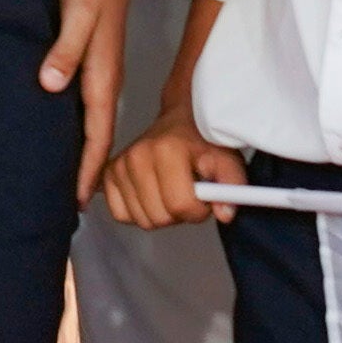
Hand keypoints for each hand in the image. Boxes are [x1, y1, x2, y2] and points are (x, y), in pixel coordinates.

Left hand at [39, 0, 130, 199]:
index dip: (89, 169)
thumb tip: (51, 86)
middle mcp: (105, 76)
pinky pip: (87, 99)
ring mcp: (101, 66)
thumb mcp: (76, 12)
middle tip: (69, 202)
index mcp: (103, 74)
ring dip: (83, 147)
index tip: (79, 201)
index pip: (98, 133)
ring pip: (93, 118)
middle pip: (98, 133)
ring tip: (65, 174)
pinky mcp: (93, 53)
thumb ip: (65, 49)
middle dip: (88, 168)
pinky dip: (78, 121)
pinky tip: (62, 125)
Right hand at [99, 102, 243, 230]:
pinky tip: (151, 196)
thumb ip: (232, 184)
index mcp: (166, 150)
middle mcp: (137, 156)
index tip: (204, 197)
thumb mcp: (227, 159)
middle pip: (161, 217)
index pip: (181, 205)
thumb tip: (225, 214)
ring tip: (171, 192)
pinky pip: (121, 214)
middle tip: (188, 194)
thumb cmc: (203, 142)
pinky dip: (137, 212)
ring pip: (143, 220)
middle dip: (180, 214)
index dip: (199, 210)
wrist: (180, 122)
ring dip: (161, 214)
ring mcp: (120, 165)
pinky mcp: (109, 174)